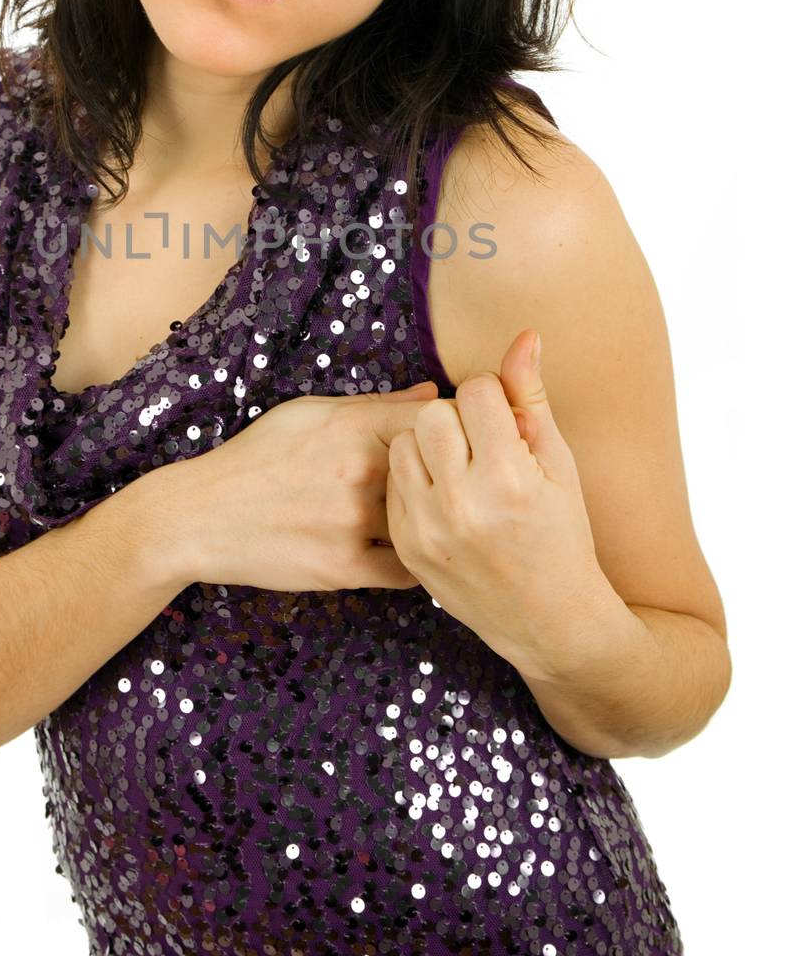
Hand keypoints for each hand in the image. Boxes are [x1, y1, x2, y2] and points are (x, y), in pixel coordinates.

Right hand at [170, 381, 440, 593]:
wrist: (202, 516)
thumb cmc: (257, 458)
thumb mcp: (311, 414)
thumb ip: (376, 406)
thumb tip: (434, 395)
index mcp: (355, 425)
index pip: (436, 424)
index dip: (455, 437)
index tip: (461, 449)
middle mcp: (359, 469)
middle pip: (439, 474)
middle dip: (452, 483)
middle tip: (456, 491)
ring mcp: (352, 521)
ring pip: (422, 523)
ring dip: (429, 525)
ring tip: (434, 524)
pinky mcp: (343, 567)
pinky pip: (404, 569)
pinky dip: (411, 562)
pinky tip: (406, 552)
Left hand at [384, 328, 607, 675]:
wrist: (547, 620)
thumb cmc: (562, 534)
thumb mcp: (558, 465)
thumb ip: (532, 397)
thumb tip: (524, 335)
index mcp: (508, 479)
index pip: (476, 391)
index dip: (494, 400)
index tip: (507, 426)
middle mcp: (462, 505)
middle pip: (432, 412)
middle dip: (457, 417)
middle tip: (481, 446)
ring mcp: (427, 529)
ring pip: (403, 442)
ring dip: (430, 445)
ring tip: (463, 470)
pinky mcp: (406, 546)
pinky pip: (394, 481)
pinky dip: (416, 479)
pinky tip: (447, 498)